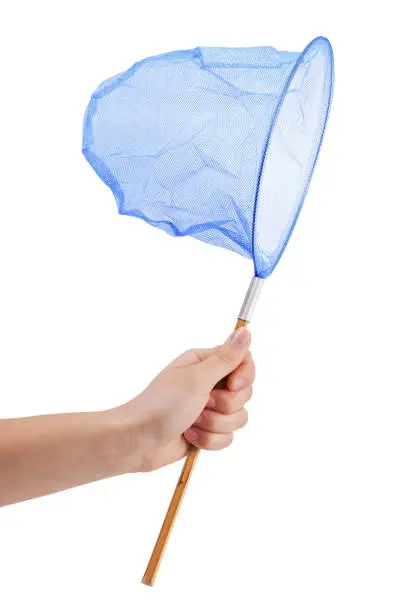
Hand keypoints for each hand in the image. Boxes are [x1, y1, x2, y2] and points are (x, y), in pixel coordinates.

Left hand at [117, 327, 253, 471]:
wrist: (138, 440)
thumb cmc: (162, 405)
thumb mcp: (196, 378)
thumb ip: (225, 358)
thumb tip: (246, 332)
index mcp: (204, 363)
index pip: (243, 361)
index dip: (245, 375)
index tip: (233, 385)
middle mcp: (208, 382)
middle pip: (244, 393)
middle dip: (226, 405)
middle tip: (203, 404)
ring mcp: (208, 408)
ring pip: (238, 418)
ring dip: (215, 424)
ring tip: (192, 422)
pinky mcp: (207, 430)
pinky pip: (227, 437)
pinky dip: (209, 440)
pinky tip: (189, 436)